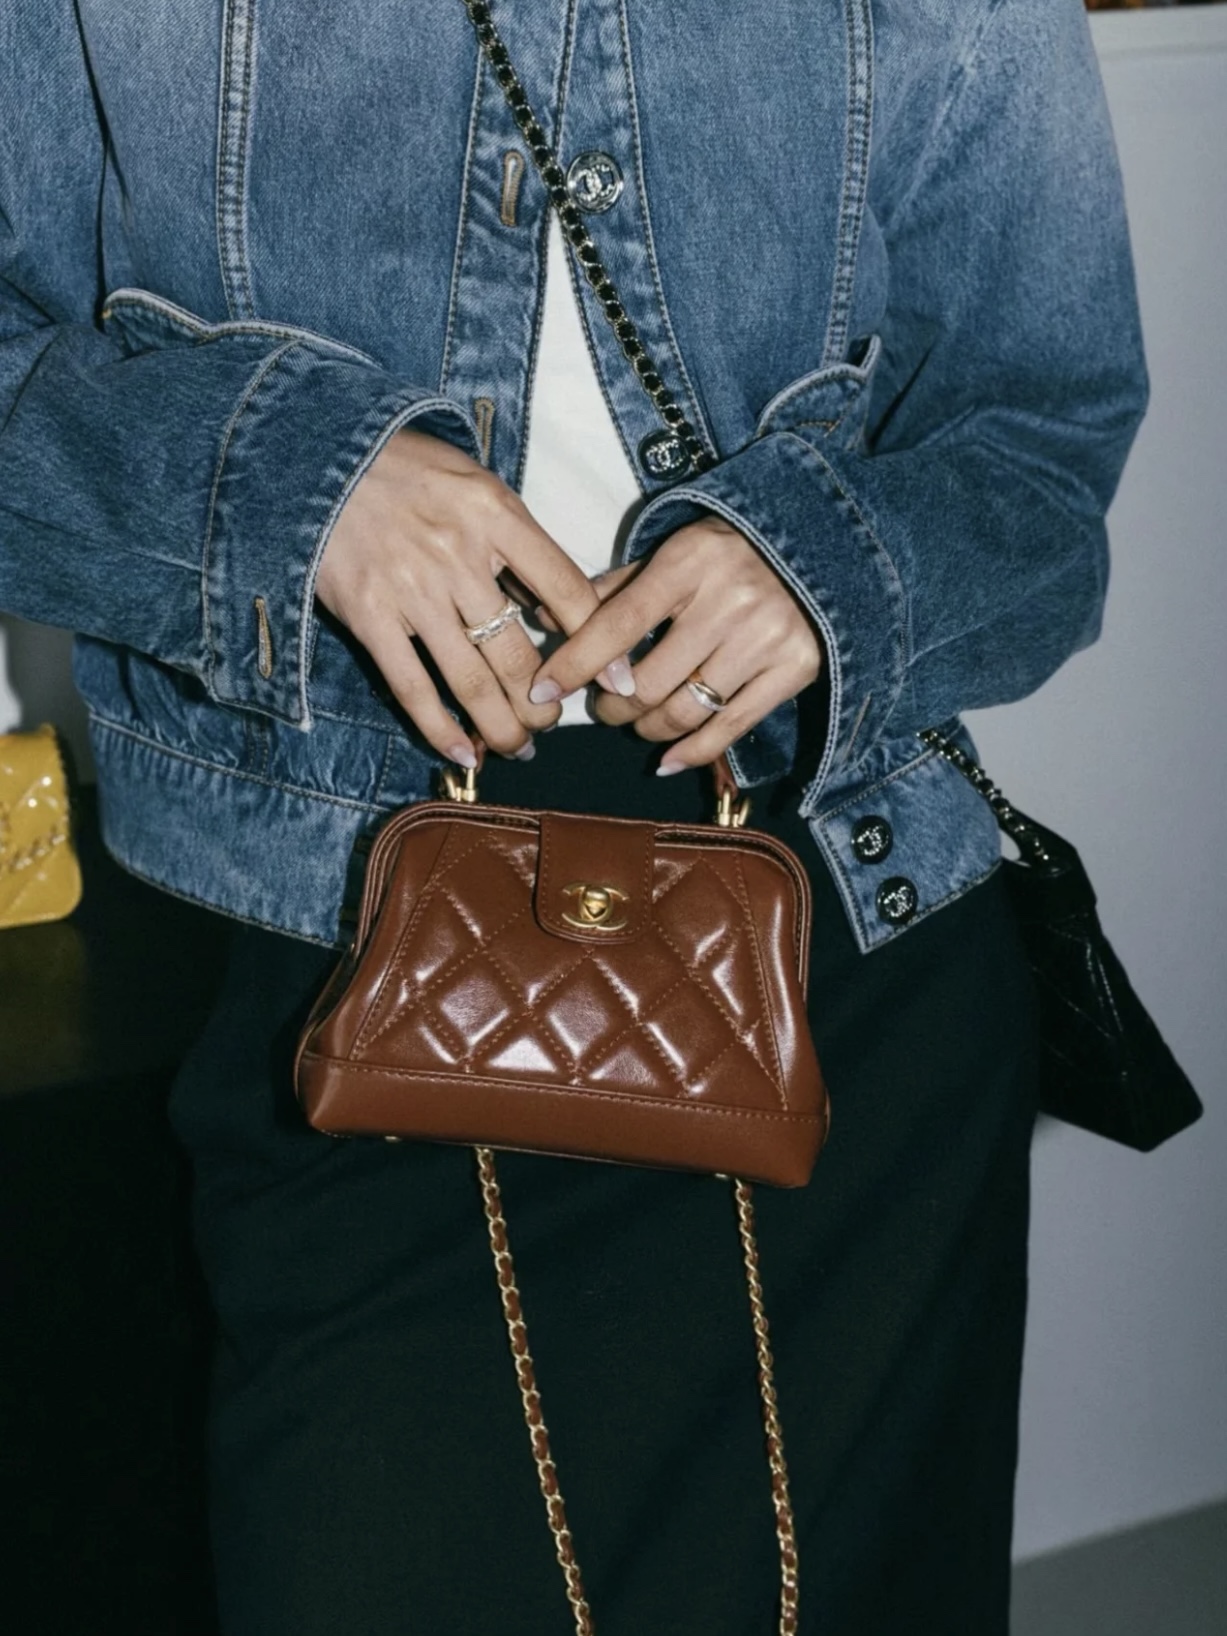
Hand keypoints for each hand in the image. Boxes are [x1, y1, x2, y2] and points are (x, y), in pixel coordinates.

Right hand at [316, 429, 600, 763]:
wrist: (318, 457)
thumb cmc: (408, 471)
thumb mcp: (477, 486)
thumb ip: (518, 544)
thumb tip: (559, 612)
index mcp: (496, 515)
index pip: (566, 591)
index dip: (599, 644)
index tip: (618, 681)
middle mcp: (458, 554)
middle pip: (519, 652)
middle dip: (544, 704)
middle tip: (552, 725)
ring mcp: (411, 589)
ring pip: (472, 680)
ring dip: (502, 726)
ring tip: (518, 746)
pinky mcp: (368, 615)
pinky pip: (411, 686)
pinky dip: (439, 728)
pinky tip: (463, 752)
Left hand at [528, 519, 822, 770]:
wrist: (820, 545)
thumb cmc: (730, 551)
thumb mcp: (673, 552)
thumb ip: (614, 588)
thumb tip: (546, 616)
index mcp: (690, 561)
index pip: (618, 626)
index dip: (575, 663)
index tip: (542, 689)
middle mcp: (731, 600)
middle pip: (649, 681)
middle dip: (614, 706)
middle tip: (604, 708)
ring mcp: (766, 638)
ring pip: (684, 710)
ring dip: (648, 728)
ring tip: (637, 722)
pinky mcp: (796, 668)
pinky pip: (730, 728)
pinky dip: (692, 753)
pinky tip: (667, 759)